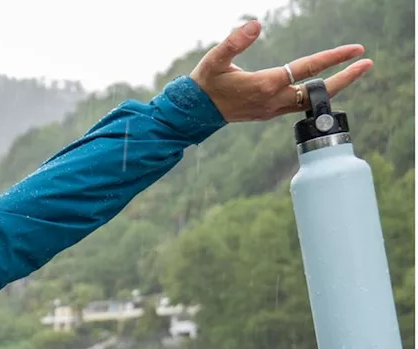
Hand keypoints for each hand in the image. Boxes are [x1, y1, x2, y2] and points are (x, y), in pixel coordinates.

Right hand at [190, 19, 371, 121]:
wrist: (194, 112)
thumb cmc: (205, 83)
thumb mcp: (215, 59)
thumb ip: (235, 41)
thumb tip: (257, 24)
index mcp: (265, 85)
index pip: (307, 69)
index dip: (333, 58)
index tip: (355, 50)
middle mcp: (273, 100)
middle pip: (318, 91)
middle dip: (345, 78)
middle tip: (366, 64)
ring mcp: (272, 109)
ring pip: (310, 100)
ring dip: (333, 88)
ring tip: (352, 74)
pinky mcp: (269, 113)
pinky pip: (299, 104)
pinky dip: (315, 95)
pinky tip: (323, 86)